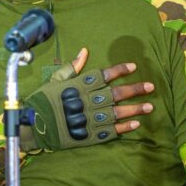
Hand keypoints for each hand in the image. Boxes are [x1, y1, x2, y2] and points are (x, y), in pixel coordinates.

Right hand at [22, 47, 154, 150]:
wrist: (35, 126)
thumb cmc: (44, 100)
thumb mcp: (55, 80)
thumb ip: (72, 67)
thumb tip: (85, 51)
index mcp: (79, 85)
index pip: (104, 75)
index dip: (120, 70)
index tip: (134, 67)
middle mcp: (88, 100)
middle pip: (116, 93)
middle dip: (135, 89)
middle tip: (151, 86)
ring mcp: (90, 118)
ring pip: (117, 112)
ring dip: (135, 109)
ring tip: (149, 106)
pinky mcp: (90, 134)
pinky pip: (111, 131)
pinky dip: (124, 128)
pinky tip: (136, 124)